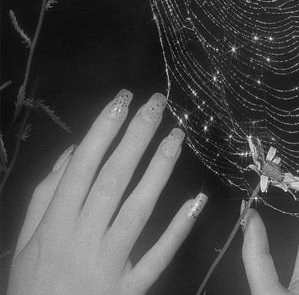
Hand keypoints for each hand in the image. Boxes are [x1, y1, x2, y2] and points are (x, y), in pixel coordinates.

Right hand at [8, 90, 206, 294]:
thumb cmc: (32, 287)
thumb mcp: (24, 242)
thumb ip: (44, 196)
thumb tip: (71, 151)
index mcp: (54, 226)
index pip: (82, 168)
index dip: (103, 130)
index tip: (122, 99)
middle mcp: (82, 240)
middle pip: (113, 180)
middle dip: (136, 137)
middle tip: (157, 103)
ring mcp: (108, 265)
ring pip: (137, 210)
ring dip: (159, 170)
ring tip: (177, 135)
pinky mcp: (129, 290)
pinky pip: (157, 257)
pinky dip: (177, 229)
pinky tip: (197, 200)